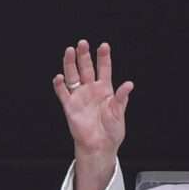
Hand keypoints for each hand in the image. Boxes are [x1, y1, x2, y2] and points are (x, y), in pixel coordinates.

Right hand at [53, 40, 133, 158]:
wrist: (100, 146)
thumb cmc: (112, 130)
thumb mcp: (119, 112)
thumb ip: (121, 97)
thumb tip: (129, 84)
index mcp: (105, 90)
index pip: (104, 69)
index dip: (104, 58)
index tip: (104, 46)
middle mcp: (91, 90)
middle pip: (87, 68)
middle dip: (85, 56)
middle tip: (83, 43)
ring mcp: (80, 96)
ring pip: (73, 76)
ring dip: (71, 64)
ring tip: (70, 51)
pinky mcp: (70, 106)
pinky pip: (63, 93)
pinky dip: (60, 85)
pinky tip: (59, 77)